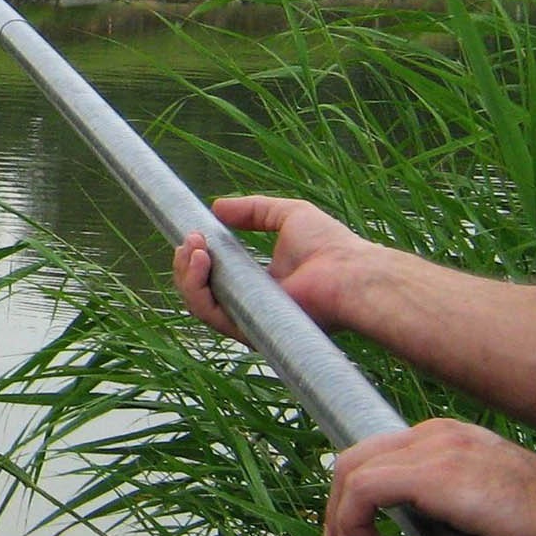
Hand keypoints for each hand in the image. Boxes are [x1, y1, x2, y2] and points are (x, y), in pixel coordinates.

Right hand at [173, 195, 380, 340]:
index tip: (193, 233)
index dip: (198, 256)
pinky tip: (199, 259)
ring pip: (198, 302)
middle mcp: (251, 303)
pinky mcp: (247, 328)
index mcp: (260, 282)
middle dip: (186, 262)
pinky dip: (195, 287)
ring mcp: (247, 318)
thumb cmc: (330, 246)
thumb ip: (253, 210)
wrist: (350, 273)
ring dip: (186, 272)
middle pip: (200, 289)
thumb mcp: (287, 214)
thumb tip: (217, 207)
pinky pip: (208, 313)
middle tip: (191, 237)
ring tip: (193, 246)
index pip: (216, 275)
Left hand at [325, 417, 535, 535]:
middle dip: (337, 507)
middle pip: (355, 458)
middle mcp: (431, 435)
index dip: (349, 494)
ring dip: (344, 520)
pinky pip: (366, 489)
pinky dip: (353, 523)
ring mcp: (432, 446)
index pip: (375, 455)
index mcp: (441, 441)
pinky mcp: (432, 472)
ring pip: (353, 470)